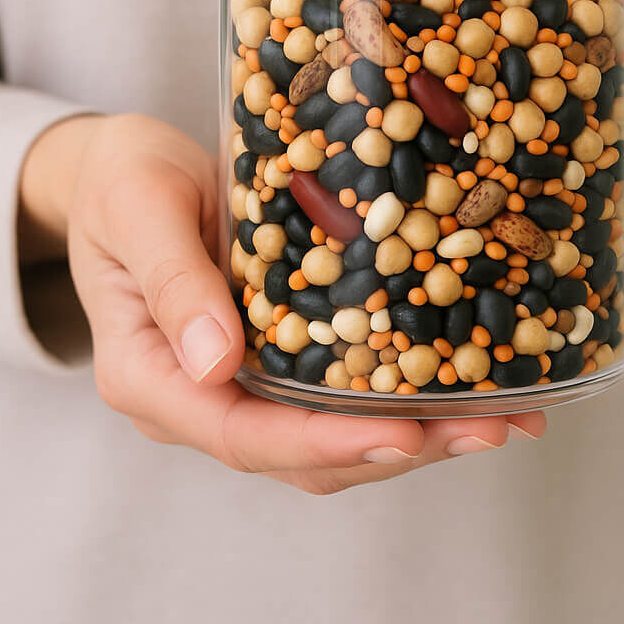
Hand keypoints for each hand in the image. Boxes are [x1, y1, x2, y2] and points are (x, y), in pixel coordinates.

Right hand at [20, 114, 544, 493]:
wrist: (124, 170)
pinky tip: (472, 376)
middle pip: (303, 453)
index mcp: (152, 376)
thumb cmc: (121, 181)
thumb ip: (172, 281)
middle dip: (398, 447)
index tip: (401, 435)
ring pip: (333, 433)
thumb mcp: (138, 211)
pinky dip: (406, 390)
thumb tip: (215, 365)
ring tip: (503, 417)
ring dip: (419, 432)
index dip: (324, 443)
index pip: (241, 436)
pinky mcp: (281, 349)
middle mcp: (202, 394)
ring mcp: (245, 378)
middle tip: (488, 427)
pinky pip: (343, 388)